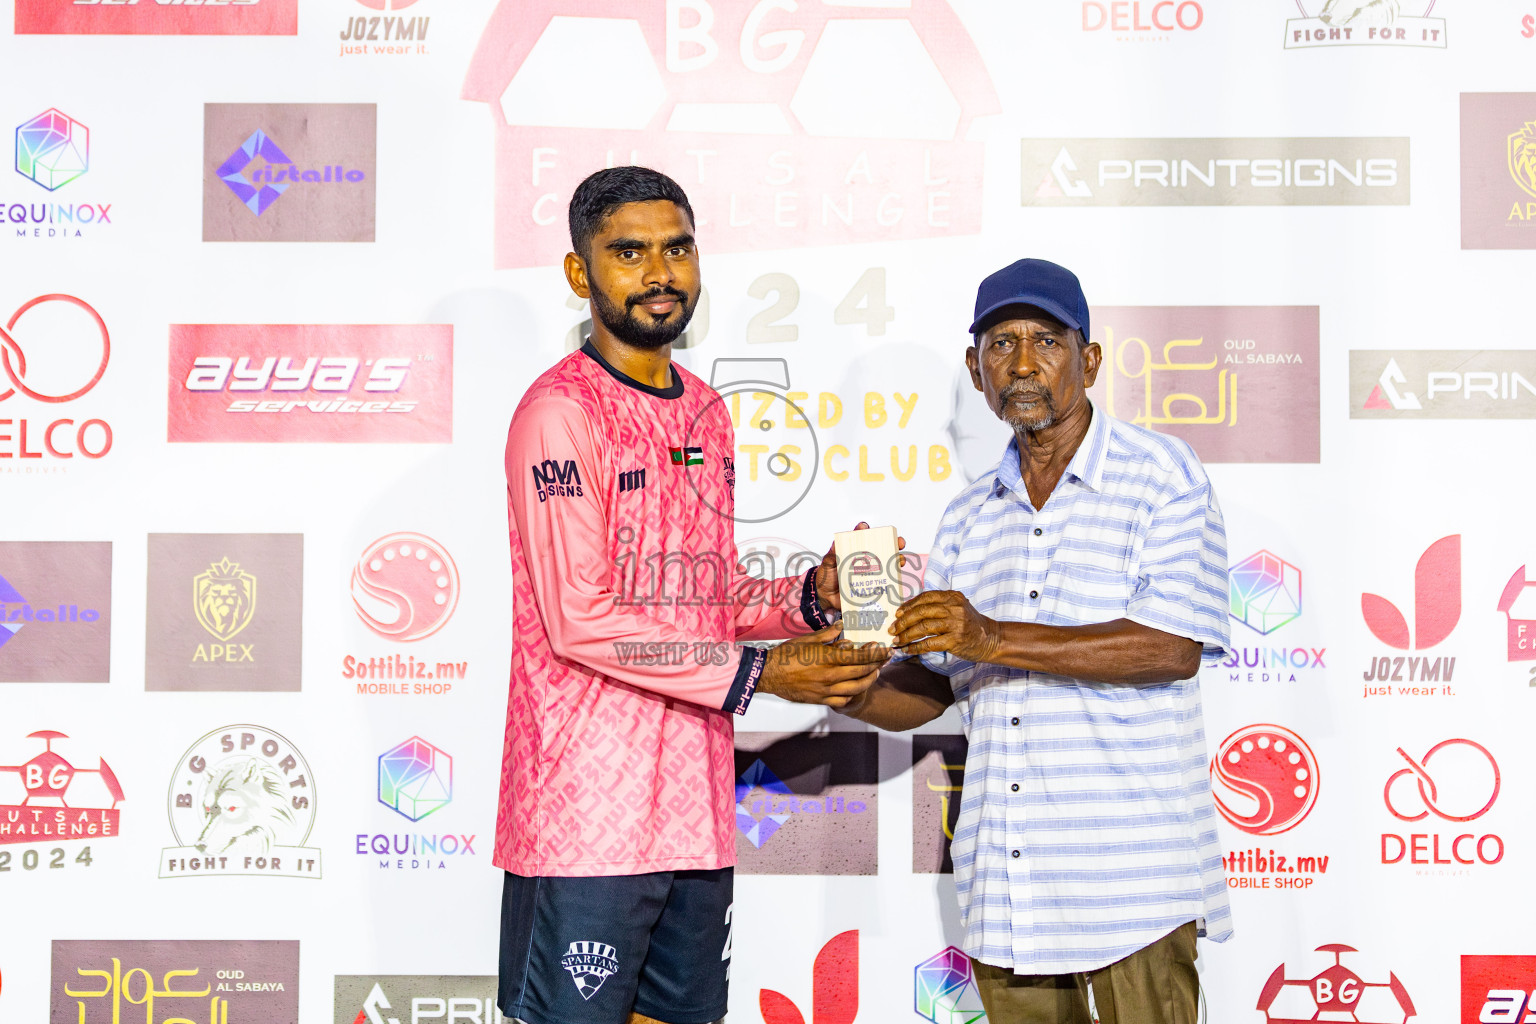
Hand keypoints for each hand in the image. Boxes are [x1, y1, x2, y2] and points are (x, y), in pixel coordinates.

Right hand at [758, 623, 891, 707]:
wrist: (769, 674)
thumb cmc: (786, 654)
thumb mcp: (806, 639)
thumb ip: (827, 634)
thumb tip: (841, 625)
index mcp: (827, 658)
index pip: (858, 656)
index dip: (875, 653)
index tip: (885, 648)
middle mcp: (829, 675)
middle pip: (861, 672)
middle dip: (877, 665)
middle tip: (886, 659)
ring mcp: (825, 690)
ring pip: (855, 688)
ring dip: (868, 680)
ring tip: (875, 673)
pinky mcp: (820, 699)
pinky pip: (842, 701)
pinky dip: (852, 695)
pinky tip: (854, 689)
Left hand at [814, 521, 907, 611]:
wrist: (826, 596)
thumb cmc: (827, 576)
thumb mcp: (827, 565)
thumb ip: (830, 558)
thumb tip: (834, 553)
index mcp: (853, 549)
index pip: (859, 535)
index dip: (863, 529)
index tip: (865, 527)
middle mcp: (864, 557)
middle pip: (882, 546)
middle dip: (893, 542)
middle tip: (898, 542)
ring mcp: (870, 570)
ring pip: (888, 562)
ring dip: (897, 559)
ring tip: (900, 561)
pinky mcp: (872, 583)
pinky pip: (884, 580)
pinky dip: (892, 579)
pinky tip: (896, 578)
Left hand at [888, 590, 999, 662]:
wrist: (990, 639)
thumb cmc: (969, 624)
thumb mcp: (957, 608)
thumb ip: (938, 606)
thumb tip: (908, 611)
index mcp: (953, 597)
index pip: (925, 597)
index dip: (908, 605)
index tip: (897, 614)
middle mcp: (954, 608)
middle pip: (921, 612)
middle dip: (903, 621)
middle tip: (892, 629)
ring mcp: (955, 624)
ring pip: (923, 627)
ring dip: (906, 635)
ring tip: (897, 640)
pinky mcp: (955, 640)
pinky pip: (929, 643)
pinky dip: (916, 647)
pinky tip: (908, 650)